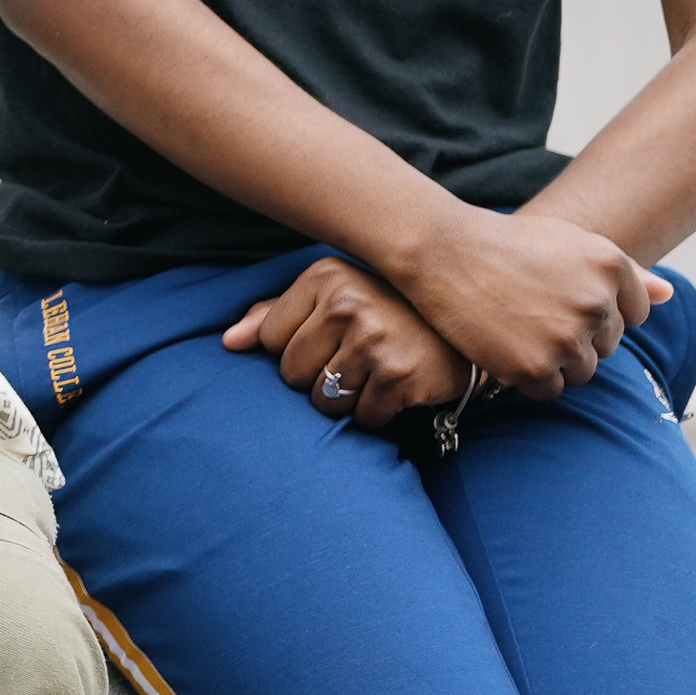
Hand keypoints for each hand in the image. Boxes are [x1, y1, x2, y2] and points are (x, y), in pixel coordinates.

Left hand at [221, 258, 470, 427]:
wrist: (467, 328)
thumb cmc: (386, 312)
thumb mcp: (331, 297)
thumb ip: (273, 316)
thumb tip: (228, 342)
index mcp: (324, 277)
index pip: (269, 340)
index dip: (296, 350)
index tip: (331, 339)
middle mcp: (347, 303)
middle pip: (291, 375)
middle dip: (319, 378)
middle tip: (357, 360)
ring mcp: (375, 339)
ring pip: (325, 402)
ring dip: (349, 399)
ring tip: (377, 372)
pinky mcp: (400, 375)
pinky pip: (364, 418)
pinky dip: (378, 413)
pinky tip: (399, 387)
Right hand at [389, 209, 659, 399]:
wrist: (442, 251)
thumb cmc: (506, 244)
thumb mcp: (570, 241)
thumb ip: (626, 272)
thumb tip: (670, 295)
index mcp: (611, 267)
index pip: (633, 316)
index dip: (595, 312)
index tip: (560, 299)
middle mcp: (597, 303)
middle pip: (607, 346)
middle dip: (575, 336)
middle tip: (531, 312)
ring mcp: (567, 338)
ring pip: (582, 371)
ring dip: (555, 360)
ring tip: (519, 330)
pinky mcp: (536, 366)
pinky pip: (551, 390)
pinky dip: (529, 378)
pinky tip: (506, 347)